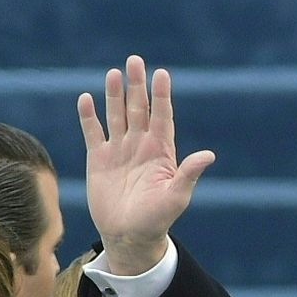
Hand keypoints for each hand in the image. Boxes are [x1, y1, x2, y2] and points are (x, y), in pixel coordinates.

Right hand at [78, 54, 214, 274]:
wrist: (129, 236)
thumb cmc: (157, 219)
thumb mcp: (177, 197)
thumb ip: (189, 173)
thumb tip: (209, 155)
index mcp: (161, 151)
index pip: (162, 116)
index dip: (161, 95)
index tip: (161, 73)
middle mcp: (140, 145)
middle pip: (138, 108)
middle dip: (136, 85)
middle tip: (134, 60)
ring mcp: (119, 150)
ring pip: (116, 115)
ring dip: (114, 94)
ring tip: (114, 73)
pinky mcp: (99, 159)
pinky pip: (93, 132)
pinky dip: (89, 116)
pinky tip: (86, 99)